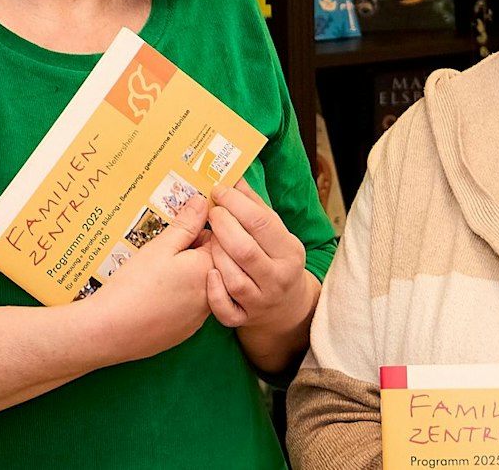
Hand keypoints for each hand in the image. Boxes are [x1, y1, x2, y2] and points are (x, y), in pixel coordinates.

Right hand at [76, 191, 216, 362]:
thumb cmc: (135, 285)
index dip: (198, 227)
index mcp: (209, 268)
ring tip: (154, 269)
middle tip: (163, 245)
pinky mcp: (186, 331)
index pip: (219, 238)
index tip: (180, 224)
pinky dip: (176, 296)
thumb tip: (202, 202)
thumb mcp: (159, 247)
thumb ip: (185, 225)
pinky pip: (188, 305)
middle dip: (191, 250)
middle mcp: (213, 293)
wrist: (112, 331)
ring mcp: (200, 316)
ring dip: (184, 273)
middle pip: (209, 261)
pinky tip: (154, 293)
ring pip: (199, 284)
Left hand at [204, 181, 314, 332]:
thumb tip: (235, 178)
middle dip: (222, 225)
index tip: (219, 190)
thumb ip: (255, 206)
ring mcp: (261, 301)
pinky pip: (225, 308)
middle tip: (211, 212)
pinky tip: (209, 273)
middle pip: (245, 249)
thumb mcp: (276, 233)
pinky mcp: (244, 319)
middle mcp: (277, 278)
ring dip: (215, 254)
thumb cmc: (275, 259)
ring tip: (209, 238)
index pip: (260, 222)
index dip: (235, 202)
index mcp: (289, 252)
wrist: (287, 308)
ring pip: (233, 278)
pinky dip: (214, 291)